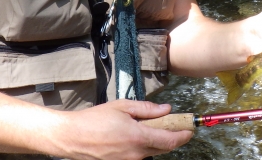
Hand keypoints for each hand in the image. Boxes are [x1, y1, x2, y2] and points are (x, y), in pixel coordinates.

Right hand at [57, 100, 192, 159]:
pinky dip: (141, 146)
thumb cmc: (94, 120)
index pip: (170, 140)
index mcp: (138, 137)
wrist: (72, 137)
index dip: (183, 135)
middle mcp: (136, 154)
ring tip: (143, 127)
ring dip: (154, 141)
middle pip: (163, 148)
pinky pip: (138, 156)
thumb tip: (166, 109)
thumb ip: (147, 109)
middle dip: (171, 136)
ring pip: (150, 152)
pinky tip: (131, 136)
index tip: (190, 129)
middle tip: (171, 123)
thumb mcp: (122, 107)